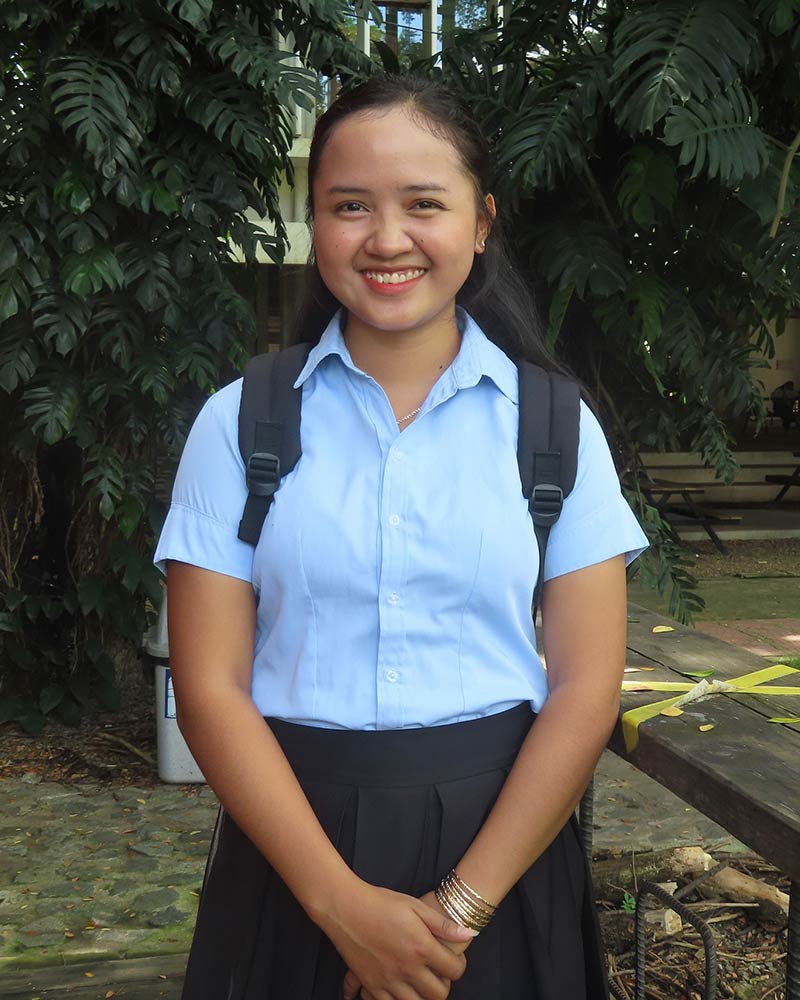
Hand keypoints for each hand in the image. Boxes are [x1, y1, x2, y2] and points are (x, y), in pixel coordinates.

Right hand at [320, 880, 471, 999]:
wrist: (346, 907)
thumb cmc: (381, 902)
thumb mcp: (415, 906)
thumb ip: (442, 924)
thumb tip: (468, 934)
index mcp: (421, 947)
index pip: (454, 970)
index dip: (459, 966)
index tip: (453, 961)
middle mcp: (407, 968)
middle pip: (438, 995)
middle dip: (444, 986)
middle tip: (438, 974)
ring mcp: (389, 980)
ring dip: (422, 997)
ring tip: (421, 984)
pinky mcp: (371, 985)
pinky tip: (399, 990)